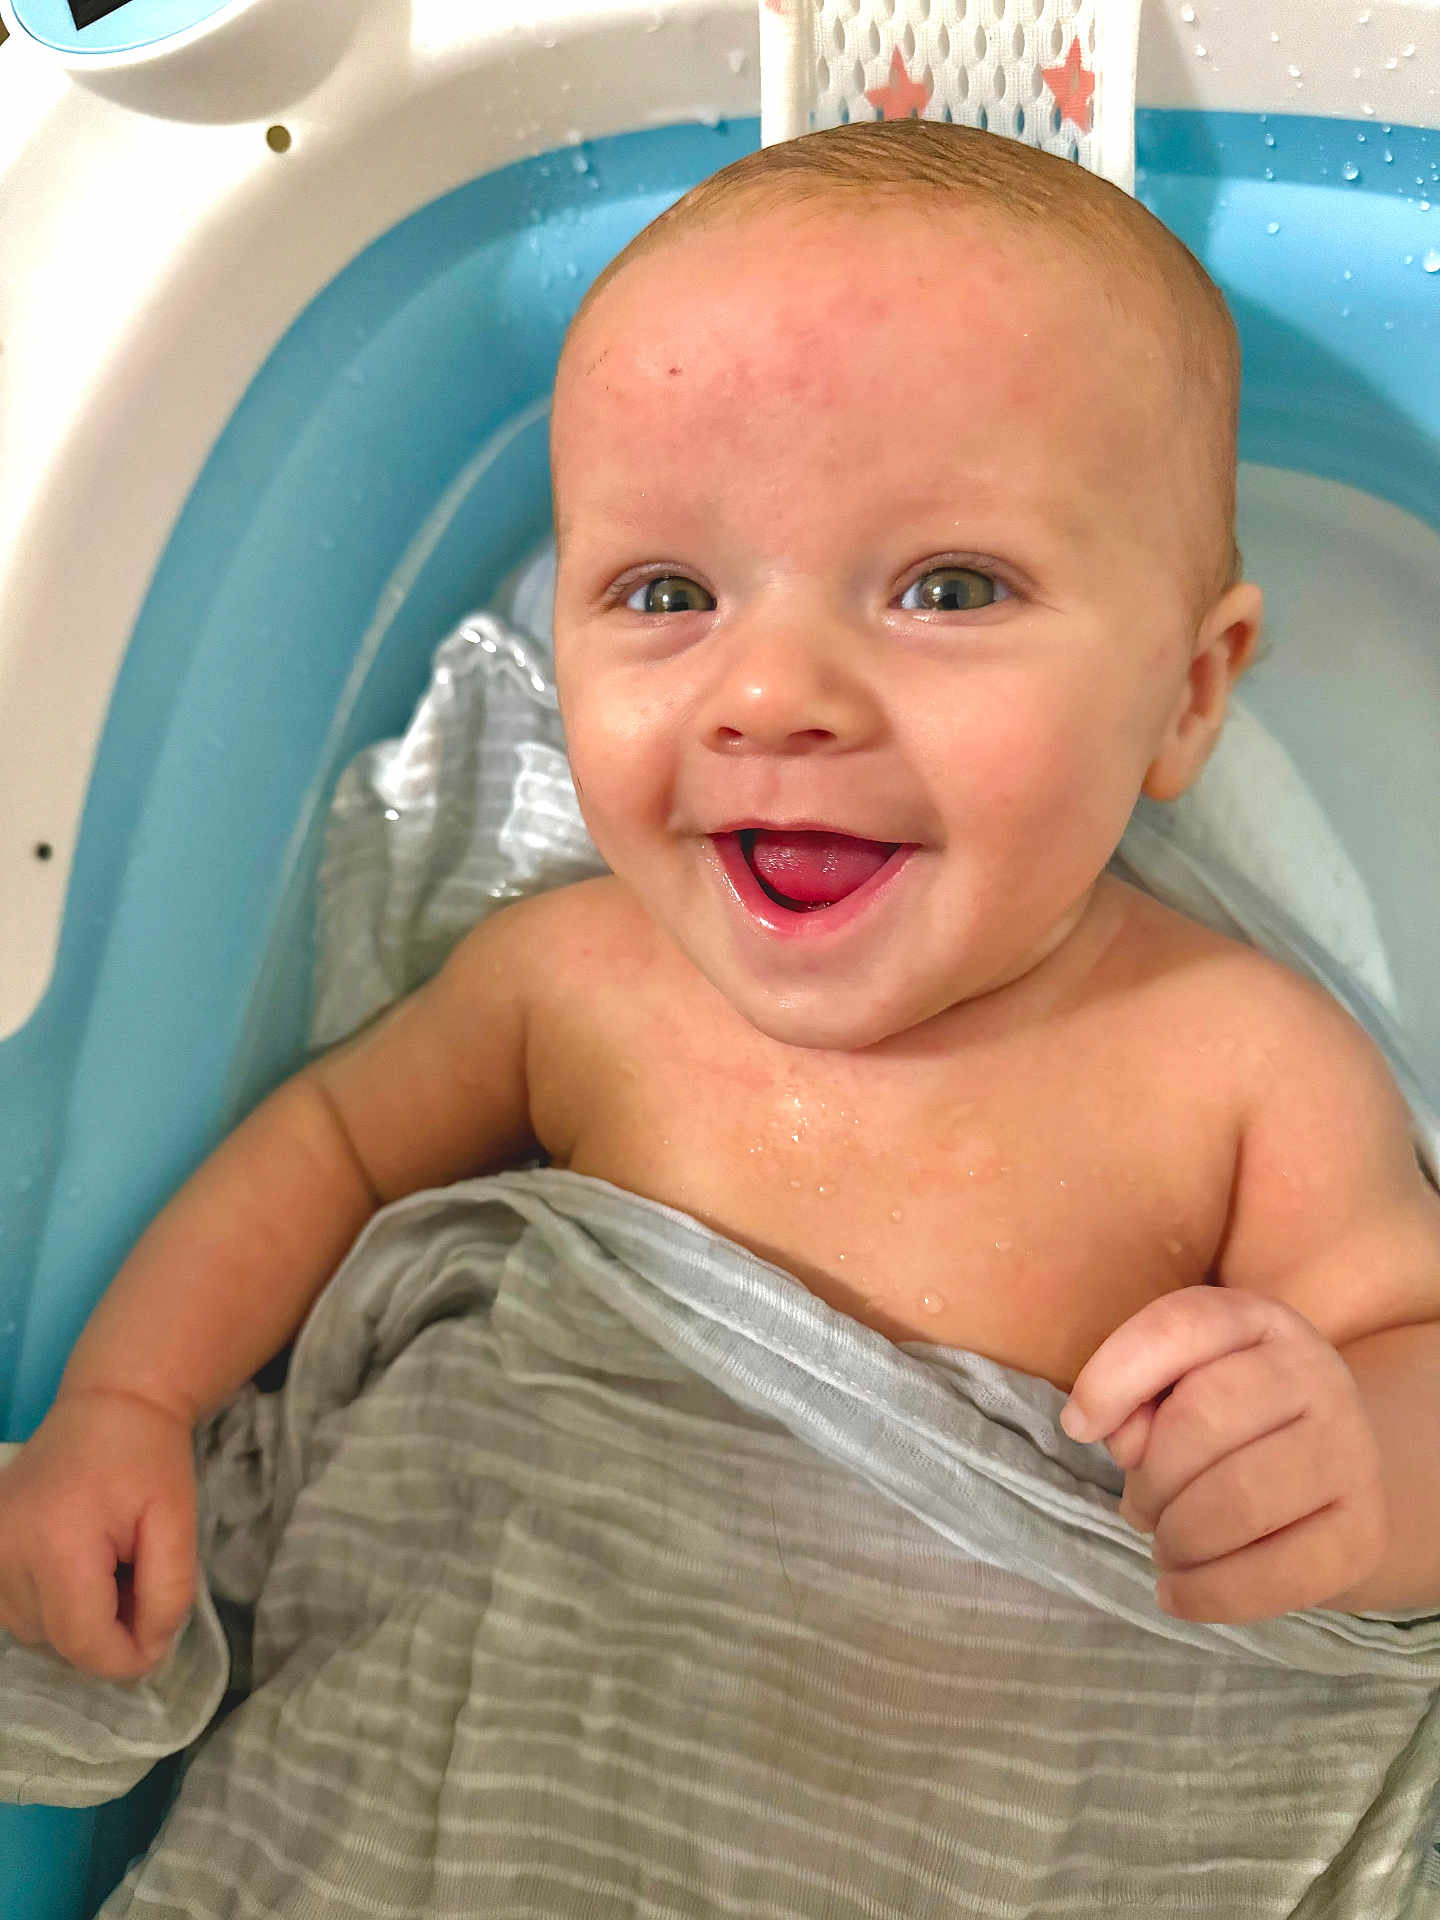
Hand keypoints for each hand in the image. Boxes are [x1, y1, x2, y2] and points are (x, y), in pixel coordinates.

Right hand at [0, 1387, 196, 1678]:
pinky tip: (80, 1564)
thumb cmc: (150, 1460)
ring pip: (34, 1631)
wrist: (110, 1403)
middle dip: (108, 1632)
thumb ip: (168, 1595)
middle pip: (58, 1642)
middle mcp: (4, 1552)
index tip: (158, 1637)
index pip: (83, 1643)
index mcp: (56, 1545)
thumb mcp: (179, 1525)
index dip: (127, 1658)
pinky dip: (51, 1603)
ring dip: (78, 1619)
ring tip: (110, 1564)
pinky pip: (14, 1608)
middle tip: (139, 1579)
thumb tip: (146, 1652)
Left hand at [1060, 1286, 1385, 1621]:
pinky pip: (1279, 1573)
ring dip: (1177, 1537)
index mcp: (1258, 1321)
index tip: (1079, 1426)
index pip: (1181, 1325)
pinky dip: (1210, 1594)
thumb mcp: (1175, 1382)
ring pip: (1240, 1498)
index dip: (1113, 1376)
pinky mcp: (1363, 1530)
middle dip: (1151, 1478)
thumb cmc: (1226, 1420)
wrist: (1327, 1468)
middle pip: (1203, 1419)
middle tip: (1140, 1509)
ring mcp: (1351, 1451)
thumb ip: (1131, 1391)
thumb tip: (1098, 1429)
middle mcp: (1315, 1373)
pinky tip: (1179, 1592)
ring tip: (1165, 1546)